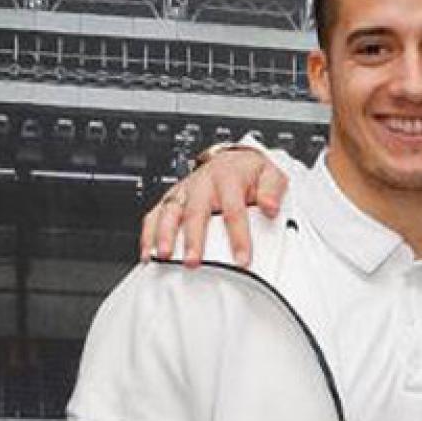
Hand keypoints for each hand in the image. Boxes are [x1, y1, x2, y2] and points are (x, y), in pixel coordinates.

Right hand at [138, 148, 288, 267]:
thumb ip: (273, 189)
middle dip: (193, 238)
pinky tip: (148, 252)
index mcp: (228, 177)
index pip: (233, 210)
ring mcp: (184, 190)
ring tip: (164, 256)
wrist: (234, 160)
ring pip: (170, 211)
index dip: (237, 236)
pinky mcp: (172, 198)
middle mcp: (202, 183)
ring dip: (164, 235)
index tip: (241, 259)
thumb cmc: (250, 172)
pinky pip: (155, 214)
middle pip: (195, 212)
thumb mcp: (271, 173)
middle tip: (193, 261)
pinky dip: (148, 233)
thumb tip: (270, 207)